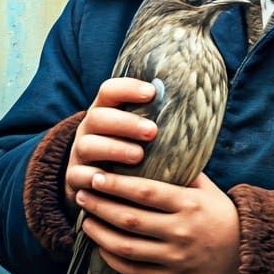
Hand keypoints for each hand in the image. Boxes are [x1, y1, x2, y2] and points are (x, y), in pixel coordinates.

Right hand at [65, 78, 157, 209]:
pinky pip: (77, 176)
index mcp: (105, 111)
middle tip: (152, 131)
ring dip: (114, 149)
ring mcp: (79, 153)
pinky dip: (92, 178)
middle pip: (99, 117)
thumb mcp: (140, 135)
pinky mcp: (74, 178)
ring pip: (88, 145)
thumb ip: (158, 121)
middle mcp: (89, 129)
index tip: (152, 92)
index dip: (128, 88)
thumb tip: (199, 106)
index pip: (110, 90)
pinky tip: (109, 181)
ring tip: (139, 156)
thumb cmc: (131, 152)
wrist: (98, 185)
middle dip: (126, 123)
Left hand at [74, 172, 240, 273]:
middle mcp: (181, 231)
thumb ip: (181, 171)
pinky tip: (101, 245)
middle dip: (100, 205)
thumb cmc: (221, 213)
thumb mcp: (207, 188)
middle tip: (81, 193)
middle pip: (129, 219)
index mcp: (189, 204)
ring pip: (126, 247)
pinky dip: (113, 259)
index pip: (145, 192)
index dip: (116, 185)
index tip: (96, 176)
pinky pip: (134, 270)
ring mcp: (175, 257)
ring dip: (100, 233)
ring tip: (85, 219)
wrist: (246, 252)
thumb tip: (152, 147)